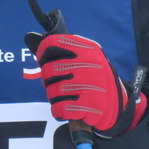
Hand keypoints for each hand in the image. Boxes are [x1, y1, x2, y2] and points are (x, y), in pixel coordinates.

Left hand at [25, 33, 146, 135]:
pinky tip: (65, 109)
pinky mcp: (90, 106)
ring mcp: (90, 85)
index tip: (43, 60)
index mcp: (88, 49)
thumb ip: (62, 48)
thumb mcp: (85, 57)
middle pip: (49, 70)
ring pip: (53, 91)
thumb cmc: (94, 78)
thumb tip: (29, 37)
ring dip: (53, 97)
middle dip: (48, 79)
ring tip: (63, 97)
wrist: (118, 105)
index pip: (53, 43)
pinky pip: (60, 108)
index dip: (42, 53)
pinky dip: (58, 111)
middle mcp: (90, 64)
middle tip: (55, 83)